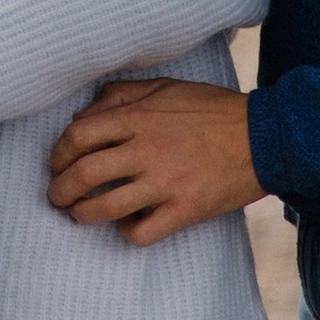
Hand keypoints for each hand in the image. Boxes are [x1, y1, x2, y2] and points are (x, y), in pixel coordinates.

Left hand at [45, 79, 263, 245]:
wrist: (263, 136)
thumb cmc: (210, 109)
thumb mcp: (164, 87)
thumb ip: (120, 95)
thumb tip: (82, 115)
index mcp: (139, 116)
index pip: (79, 136)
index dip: (58, 153)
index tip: (56, 164)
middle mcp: (146, 149)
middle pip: (85, 174)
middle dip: (60, 189)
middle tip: (56, 196)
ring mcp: (165, 182)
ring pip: (106, 207)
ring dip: (82, 215)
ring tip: (78, 215)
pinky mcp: (185, 210)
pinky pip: (142, 232)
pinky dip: (126, 233)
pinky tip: (125, 225)